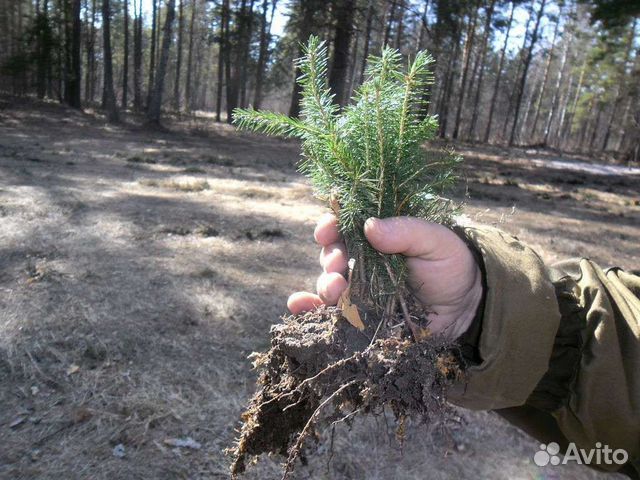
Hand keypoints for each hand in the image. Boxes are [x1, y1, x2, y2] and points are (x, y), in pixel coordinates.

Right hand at [288, 214, 482, 339]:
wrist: (467, 308)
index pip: (344, 224)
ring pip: (329, 282)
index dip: (331, 224)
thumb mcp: (436, 240)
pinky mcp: (360, 316)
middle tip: (339, 264)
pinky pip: (328, 311)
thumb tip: (370, 226)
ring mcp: (360, 288)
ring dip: (324, 283)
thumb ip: (406, 230)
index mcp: (377, 235)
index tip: (328, 230)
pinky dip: (307, 308)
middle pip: (332, 253)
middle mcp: (362, 259)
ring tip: (336, 289)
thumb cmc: (451, 266)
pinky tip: (298, 305)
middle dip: (330, 257)